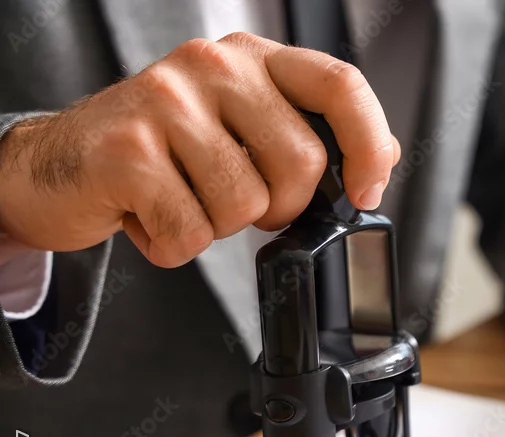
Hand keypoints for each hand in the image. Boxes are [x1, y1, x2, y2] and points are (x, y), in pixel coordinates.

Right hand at [0, 32, 400, 267]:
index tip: (365, 191)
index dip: (369, 146)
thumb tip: (380, 158)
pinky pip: (192, 233)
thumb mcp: (241, 127)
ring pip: (246, 206)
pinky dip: (173, 246)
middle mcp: (212, 67)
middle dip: (278, 207)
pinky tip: (148, 215)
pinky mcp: (128, 151)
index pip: (340, 86)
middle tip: (235, 200)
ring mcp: (166, 103)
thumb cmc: (160, 151)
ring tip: (182, 201)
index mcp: (251, 60)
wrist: (60, 163)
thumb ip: (306, 134)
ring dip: (217, 227)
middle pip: (302, 164)